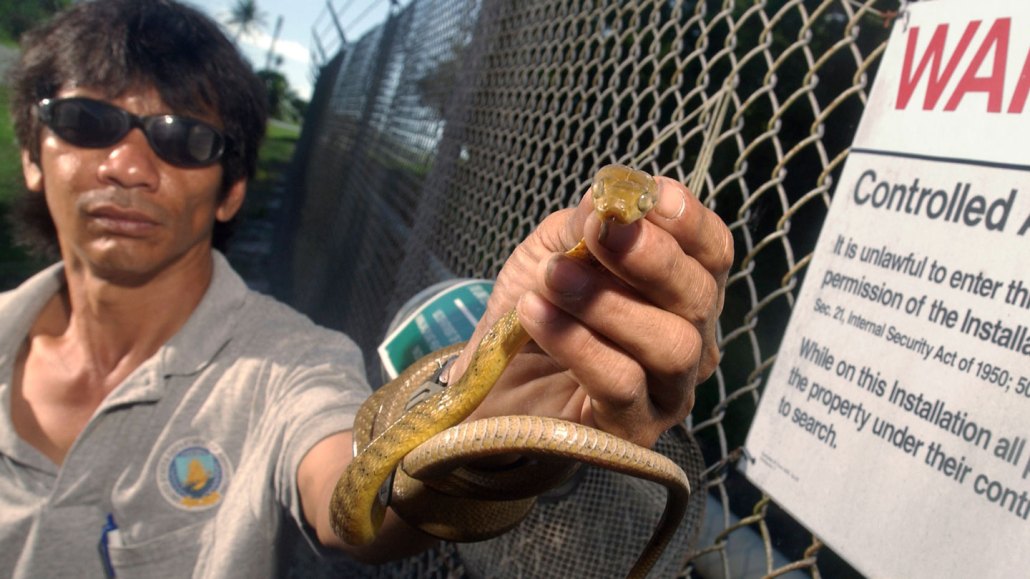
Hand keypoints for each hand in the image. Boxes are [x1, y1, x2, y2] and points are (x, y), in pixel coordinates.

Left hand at [449, 175, 732, 446]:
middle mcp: (691, 341)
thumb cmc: (534, 314)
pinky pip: (621, 383)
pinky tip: (534, 314)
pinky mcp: (635, 431)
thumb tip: (606, 200)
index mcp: (681, 290)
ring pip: (669, 344)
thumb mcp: (549, 255)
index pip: (713, 252)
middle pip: (699, 297)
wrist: (491, 385)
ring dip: (608, 303)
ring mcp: (668, 392)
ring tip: (553, 278)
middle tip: (598, 233)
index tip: (646, 197)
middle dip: (650, 258)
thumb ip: (580, 228)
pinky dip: (576, 343)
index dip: (688, 221)